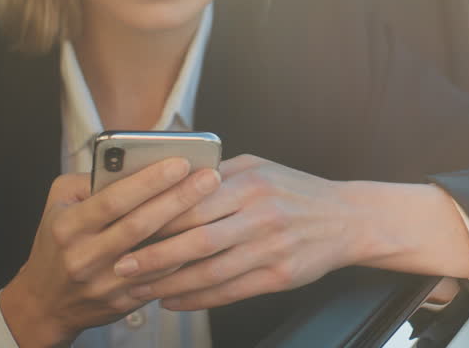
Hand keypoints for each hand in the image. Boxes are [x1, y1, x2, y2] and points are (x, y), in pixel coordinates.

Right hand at [0, 158, 220, 346]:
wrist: (45, 302)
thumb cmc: (57, 241)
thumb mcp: (59, 204)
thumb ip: (91, 181)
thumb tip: (135, 161)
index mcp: (68, 226)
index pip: (113, 200)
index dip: (149, 181)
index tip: (180, 162)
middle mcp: (84, 256)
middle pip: (139, 225)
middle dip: (178, 199)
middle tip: (210, 177)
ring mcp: (103, 283)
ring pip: (155, 255)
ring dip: (188, 229)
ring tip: (216, 203)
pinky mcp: (121, 301)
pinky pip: (160, 279)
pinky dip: (183, 257)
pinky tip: (205, 236)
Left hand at [112, 154, 361, 310]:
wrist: (347, 218)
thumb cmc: (295, 191)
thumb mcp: (260, 167)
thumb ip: (217, 172)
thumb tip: (169, 182)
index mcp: (250, 182)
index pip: (192, 201)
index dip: (155, 218)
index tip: (126, 227)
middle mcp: (261, 214)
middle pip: (196, 240)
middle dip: (154, 256)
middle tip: (121, 265)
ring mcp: (271, 247)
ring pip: (210, 272)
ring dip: (170, 284)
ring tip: (141, 289)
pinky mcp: (279, 275)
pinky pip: (230, 292)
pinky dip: (197, 300)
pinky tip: (174, 301)